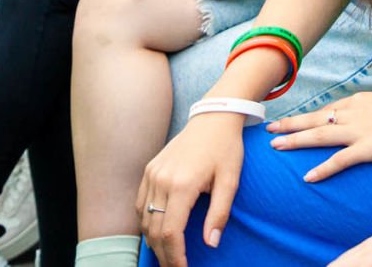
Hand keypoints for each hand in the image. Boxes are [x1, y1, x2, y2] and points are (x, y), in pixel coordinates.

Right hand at [138, 113, 247, 266]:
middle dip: (164, 253)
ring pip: (145, 218)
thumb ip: (219, 213)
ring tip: (167, 254)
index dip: (175, 256)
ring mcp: (152, 174)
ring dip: (153, 240)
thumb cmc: (226, 148)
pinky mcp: (149, 169)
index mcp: (183, 184)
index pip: (171, 232)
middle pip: (155, 229)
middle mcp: (162, 180)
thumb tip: (211, 243)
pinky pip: (140, 203)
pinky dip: (146, 221)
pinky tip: (157, 231)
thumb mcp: (231, 180)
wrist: (214, 118)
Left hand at [265, 89, 371, 183]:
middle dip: (291, 124)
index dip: (309, 116)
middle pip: (315, 119)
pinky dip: (323, 168)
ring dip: (296, 141)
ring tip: (276, 147)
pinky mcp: (370, 148)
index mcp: (361, 101)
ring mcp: (361, 130)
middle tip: (270, 129)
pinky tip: (308, 177)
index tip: (294, 120)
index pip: (328, 109)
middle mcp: (355, 112)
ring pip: (320, 135)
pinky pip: (341, 160)